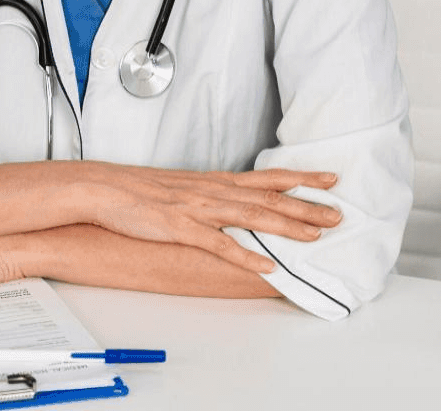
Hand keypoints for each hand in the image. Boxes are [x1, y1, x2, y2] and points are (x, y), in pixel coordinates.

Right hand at [75, 165, 341, 273]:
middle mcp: (212, 191)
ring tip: (314, 235)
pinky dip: (244, 253)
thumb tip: (234, 203)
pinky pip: (218, 243)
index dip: (300, 177)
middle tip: (338, 213)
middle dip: (306, 205)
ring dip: (286, 226)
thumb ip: (210, 195)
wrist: (102, 188)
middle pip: (268, 197)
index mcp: (214, 181)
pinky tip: (265, 264)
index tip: (330, 178)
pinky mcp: (181, 227)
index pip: (266, 177)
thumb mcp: (182, 188)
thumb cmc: (139, 191)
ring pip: (251, 216)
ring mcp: (198, 208)